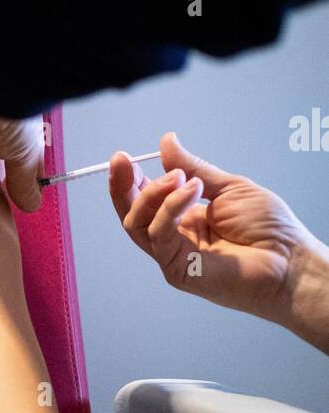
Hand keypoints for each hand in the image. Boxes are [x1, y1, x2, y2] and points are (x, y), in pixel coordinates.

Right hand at [109, 131, 319, 324]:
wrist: (289, 261)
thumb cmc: (269, 230)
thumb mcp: (229, 187)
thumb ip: (194, 168)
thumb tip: (166, 143)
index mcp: (185, 219)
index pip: (146, 200)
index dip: (131, 179)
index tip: (124, 157)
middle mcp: (175, 238)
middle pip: (132, 213)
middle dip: (123, 186)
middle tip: (123, 161)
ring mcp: (173, 255)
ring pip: (137, 223)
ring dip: (152, 193)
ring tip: (181, 178)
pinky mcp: (177, 269)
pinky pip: (158, 234)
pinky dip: (170, 207)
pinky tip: (191, 189)